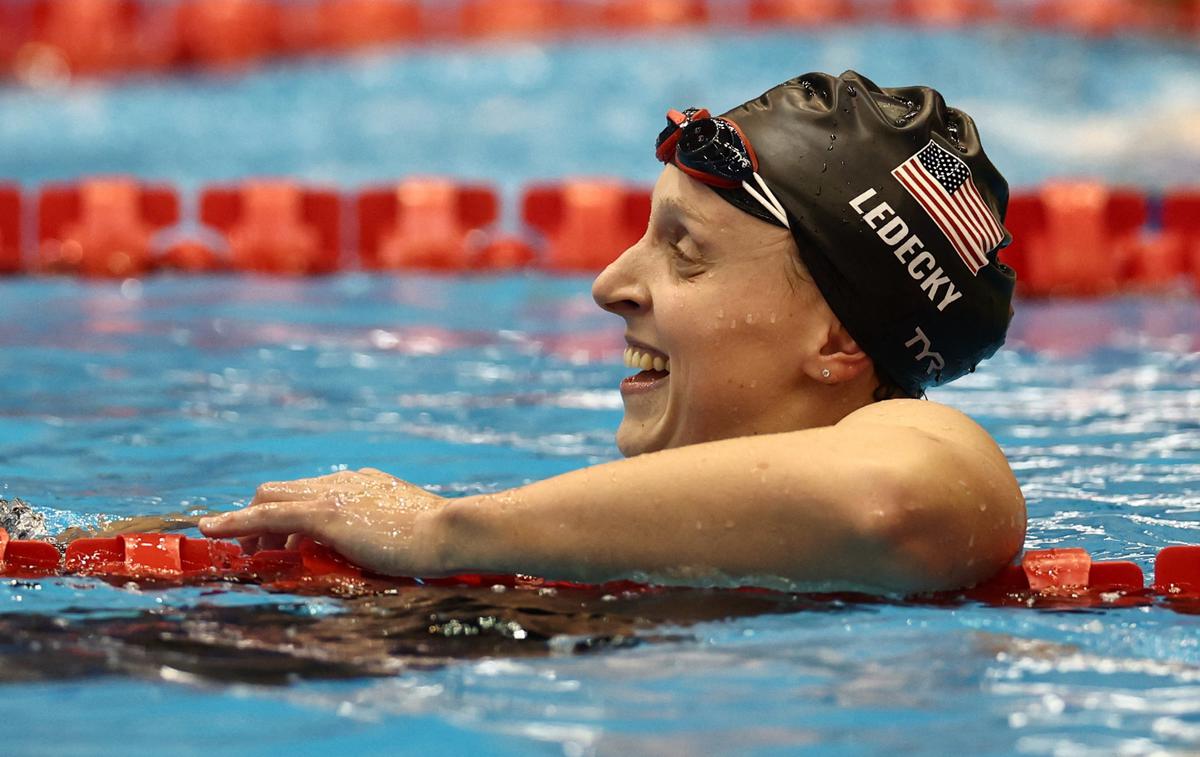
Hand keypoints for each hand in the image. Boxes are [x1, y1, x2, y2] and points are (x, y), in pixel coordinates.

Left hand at [198, 468, 448, 576]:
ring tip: (246, 559)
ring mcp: (333, 496)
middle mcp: (344, 483)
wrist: (450, 532)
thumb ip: (382, 541)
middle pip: (282, 492)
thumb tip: (371, 562)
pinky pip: (268, 516)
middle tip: (259, 555)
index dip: (288, 518)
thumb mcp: (405, 538)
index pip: (311, 493)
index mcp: (365, 486)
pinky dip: (237, 522)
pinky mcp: (324, 515)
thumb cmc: (439, 543)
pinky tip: (213, 529)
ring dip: (250, 529)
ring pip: (271, 501)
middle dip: (262, 522)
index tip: (280, 543)